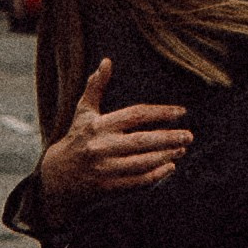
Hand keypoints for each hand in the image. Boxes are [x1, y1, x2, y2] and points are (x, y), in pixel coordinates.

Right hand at [38, 62, 192, 212]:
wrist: (57, 176)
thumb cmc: (76, 138)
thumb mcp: (83, 112)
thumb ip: (96, 87)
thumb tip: (106, 62)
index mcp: (99, 125)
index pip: (136, 115)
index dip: (160, 113)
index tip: (181, 112)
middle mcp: (102, 146)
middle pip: (142, 140)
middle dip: (169, 137)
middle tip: (189, 135)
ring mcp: (105, 168)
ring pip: (142, 162)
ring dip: (165, 155)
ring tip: (182, 149)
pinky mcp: (108, 186)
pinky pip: (137, 181)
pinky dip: (156, 175)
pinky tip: (170, 167)